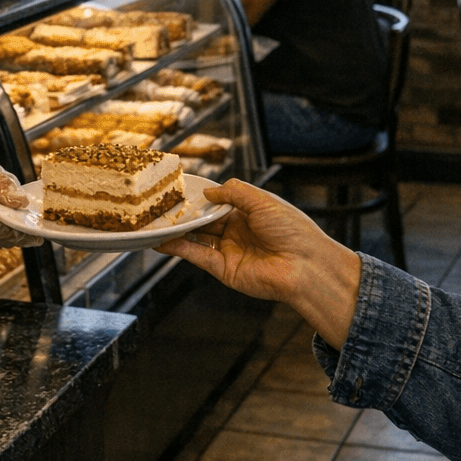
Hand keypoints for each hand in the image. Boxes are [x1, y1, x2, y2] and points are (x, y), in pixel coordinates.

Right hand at [157, 179, 324, 301]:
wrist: (305, 266)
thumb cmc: (292, 231)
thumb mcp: (262, 201)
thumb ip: (233, 192)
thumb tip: (207, 192)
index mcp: (248, 214)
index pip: (218, 203)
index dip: (200, 197)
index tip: (179, 190)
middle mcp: (237, 232)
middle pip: (204, 220)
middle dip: (185, 214)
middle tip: (160, 205)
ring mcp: (229, 251)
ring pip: (197, 238)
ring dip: (177, 231)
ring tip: (154, 222)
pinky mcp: (224, 270)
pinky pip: (197, 256)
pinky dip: (179, 248)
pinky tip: (163, 240)